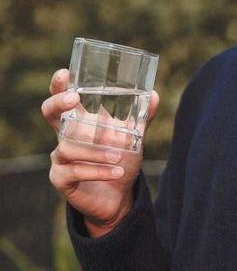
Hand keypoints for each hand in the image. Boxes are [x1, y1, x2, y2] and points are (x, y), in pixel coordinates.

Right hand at [43, 69, 158, 236]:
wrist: (118, 197)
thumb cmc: (120, 159)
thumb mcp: (132, 137)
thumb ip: (141, 117)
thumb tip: (153, 95)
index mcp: (80, 120)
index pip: (62, 98)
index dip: (59, 85)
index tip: (65, 73)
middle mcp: (66, 135)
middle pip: (49, 113)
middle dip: (58, 103)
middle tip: (75, 100)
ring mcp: (60, 157)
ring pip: (68, 147)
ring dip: (94, 150)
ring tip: (118, 155)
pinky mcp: (62, 179)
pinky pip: (74, 171)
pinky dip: (97, 170)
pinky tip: (117, 172)